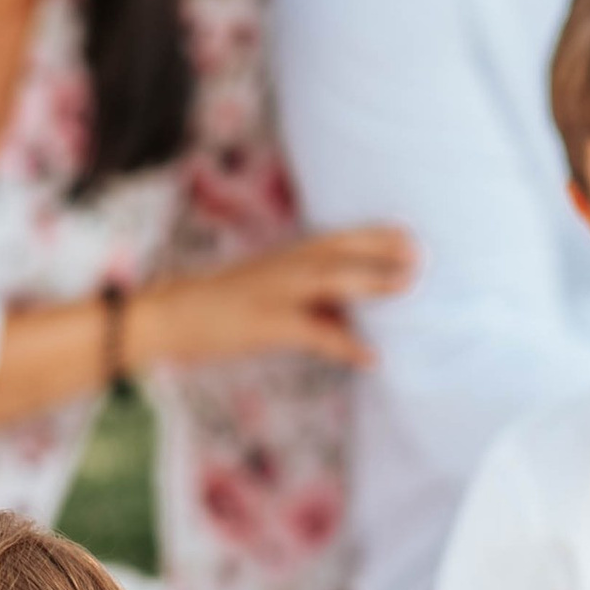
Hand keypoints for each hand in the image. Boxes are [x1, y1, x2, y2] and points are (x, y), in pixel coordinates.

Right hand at [137, 225, 416, 375]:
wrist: (170, 316)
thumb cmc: (220, 306)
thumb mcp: (264, 288)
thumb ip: (303, 293)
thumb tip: (345, 309)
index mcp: (283, 257)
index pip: (335, 238)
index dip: (372, 234)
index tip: (408, 233)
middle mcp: (282, 267)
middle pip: (338, 250)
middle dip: (379, 249)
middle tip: (419, 253)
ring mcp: (274, 293)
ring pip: (329, 279)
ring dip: (370, 280)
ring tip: (407, 285)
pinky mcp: (267, 324)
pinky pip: (315, 333)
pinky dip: (346, 344)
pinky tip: (372, 357)